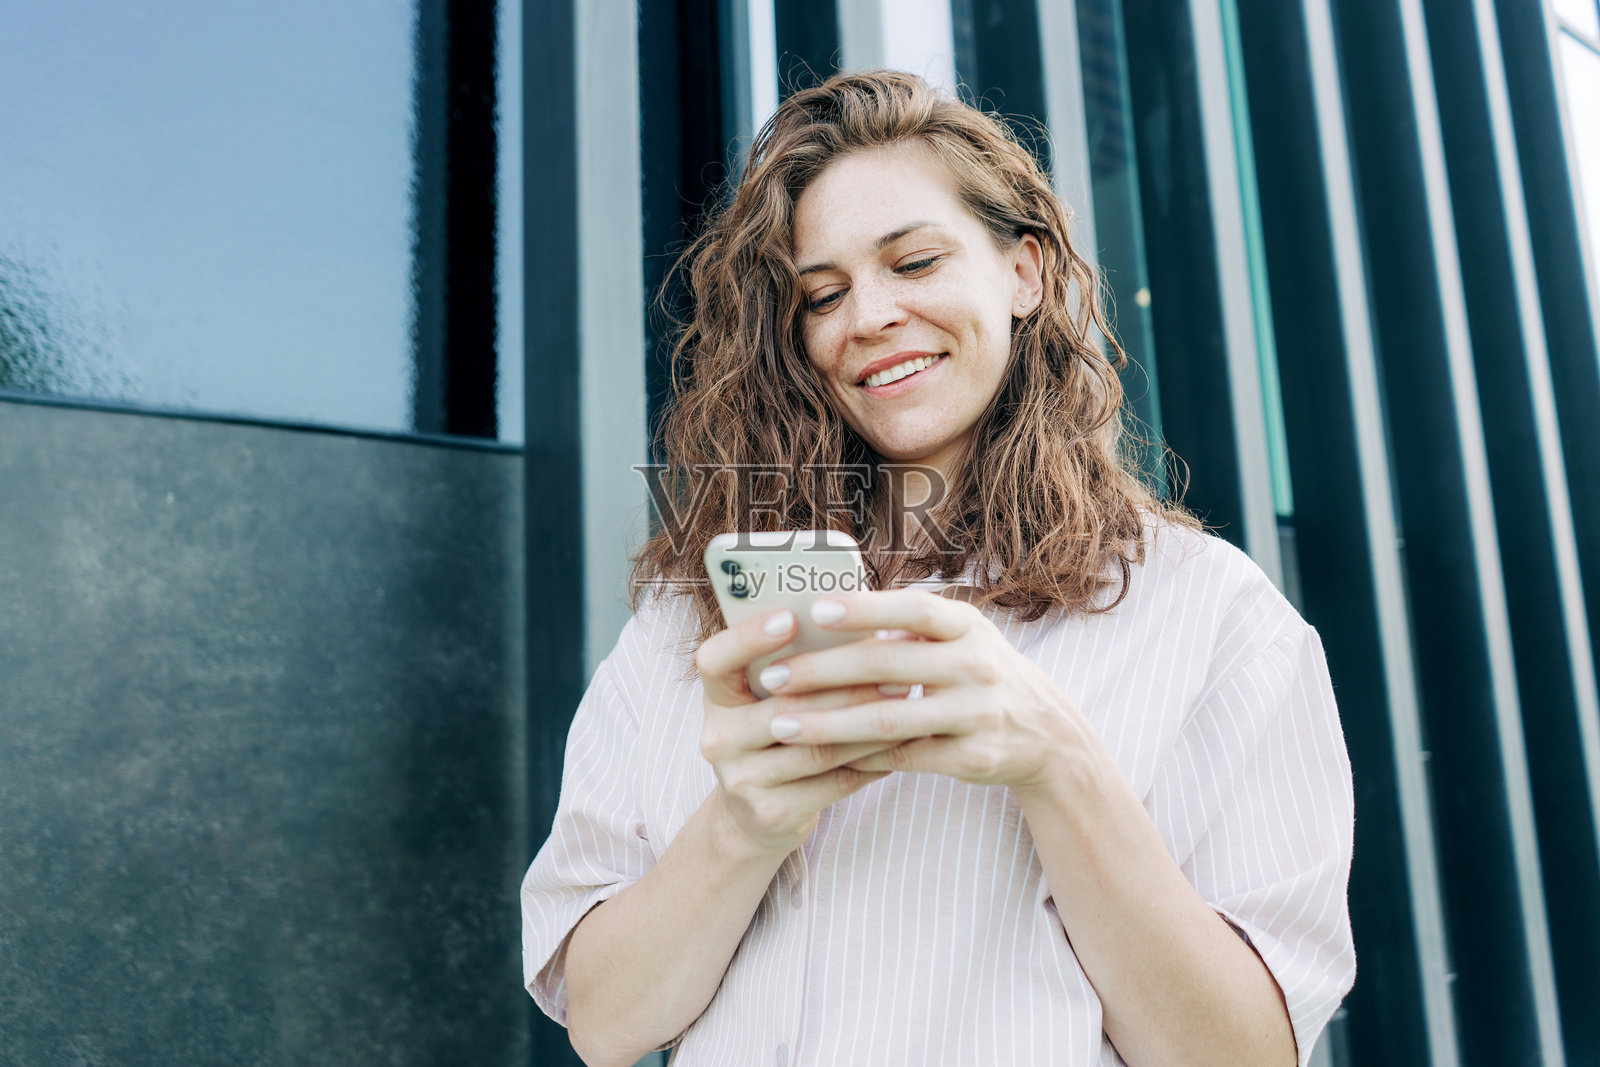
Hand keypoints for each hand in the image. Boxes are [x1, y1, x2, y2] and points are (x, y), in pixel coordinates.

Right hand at [695, 608, 905, 859]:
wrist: (757, 817)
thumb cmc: (776, 739)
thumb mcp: (769, 701)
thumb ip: (798, 667)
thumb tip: (865, 625)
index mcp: (717, 699)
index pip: (714, 660)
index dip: (747, 638)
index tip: (789, 617)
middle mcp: (719, 738)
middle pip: (784, 705)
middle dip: (845, 684)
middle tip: (894, 666)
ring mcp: (741, 779)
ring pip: (816, 746)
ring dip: (867, 723)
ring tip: (905, 701)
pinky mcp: (771, 812)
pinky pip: (833, 782)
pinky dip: (872, 761)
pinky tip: (901, 743)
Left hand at [757, 590, 1092, 791]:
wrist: (1047, 734)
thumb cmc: (980, 674)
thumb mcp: (962, 638)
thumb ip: (909, 626)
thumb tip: (826, 613)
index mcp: (969, 626)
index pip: (913, 608)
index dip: (865, 608)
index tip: (813, 610)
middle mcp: (977, 665)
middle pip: (888, 665)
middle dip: (823, 671)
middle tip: (771, 677)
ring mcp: (978, 713)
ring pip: (890, 719)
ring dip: (829, 723)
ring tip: (781, 724)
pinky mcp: (973, 757)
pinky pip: (904, 758)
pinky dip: (861, 757)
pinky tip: (822, 754)